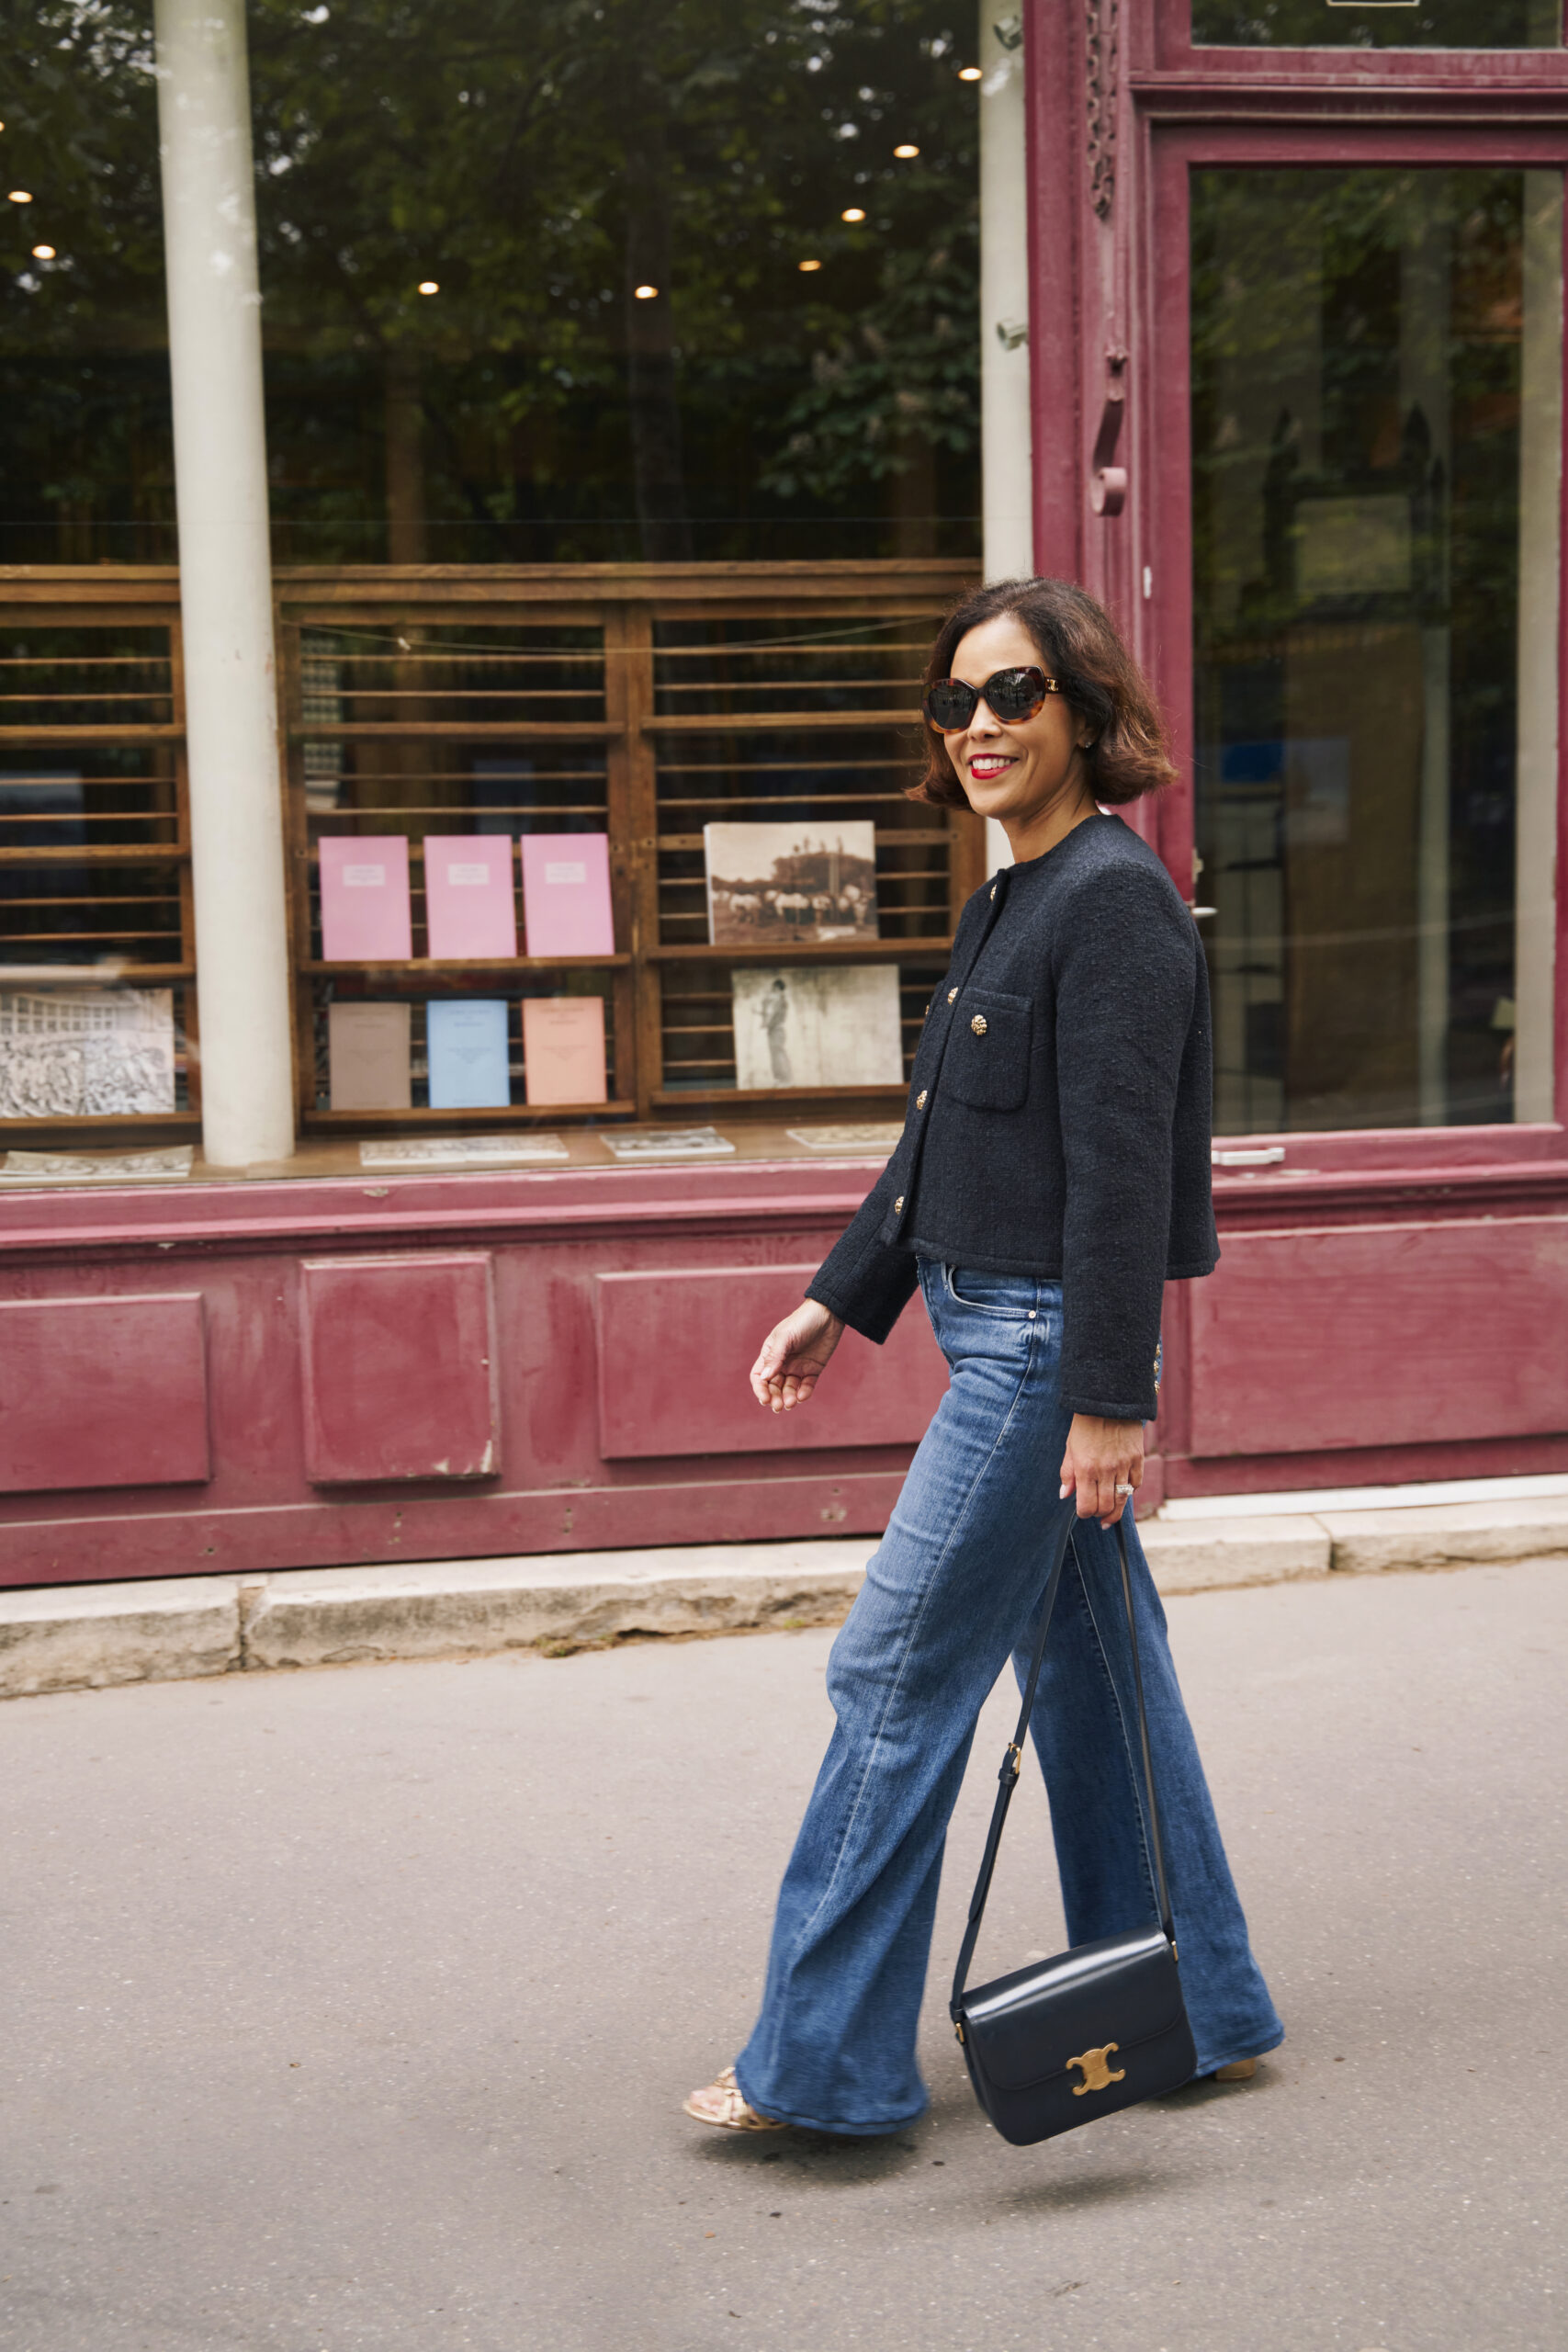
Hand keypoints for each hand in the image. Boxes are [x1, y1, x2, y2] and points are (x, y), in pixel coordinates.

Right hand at [750, 1299, 844, 1413]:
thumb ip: (775, 1357)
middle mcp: (782, 1363)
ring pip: (789, 1389)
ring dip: (789, 1397)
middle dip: (774, 1397)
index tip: (765, 1399)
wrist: (828, 1314)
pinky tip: (803, 1396)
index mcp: (770, 1354)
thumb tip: (765, 1378)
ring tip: (792, 1403)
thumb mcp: (785, 1337)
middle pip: (773, 1386)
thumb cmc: (802, 1321)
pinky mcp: (813, 1369)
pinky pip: (806, 1385)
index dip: (760, 1389)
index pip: (760, 1377)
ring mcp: (797, 1367)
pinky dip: (804, 1393)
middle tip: (779, 1407)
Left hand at [1059, 1412, 1142, 1526]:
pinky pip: (1136, 1484)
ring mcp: (1124, 1465)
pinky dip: (1129, 1490)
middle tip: (1097, 1515)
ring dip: (1115, 1510)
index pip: (1087, 1506)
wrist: (1108, 1401)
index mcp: (1086, 1468)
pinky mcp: (1137, 1458)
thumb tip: (1064, 1495)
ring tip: (1110, 1514)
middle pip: (1106, 1507)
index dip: (1084, 1513)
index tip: (1083, 1511)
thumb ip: (1067, 1473)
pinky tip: (1122, 1491)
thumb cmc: (1085, 1424)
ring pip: (1122, 1499)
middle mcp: (1106, 1470)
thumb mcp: (1070, 1447)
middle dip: (1100, 1515)